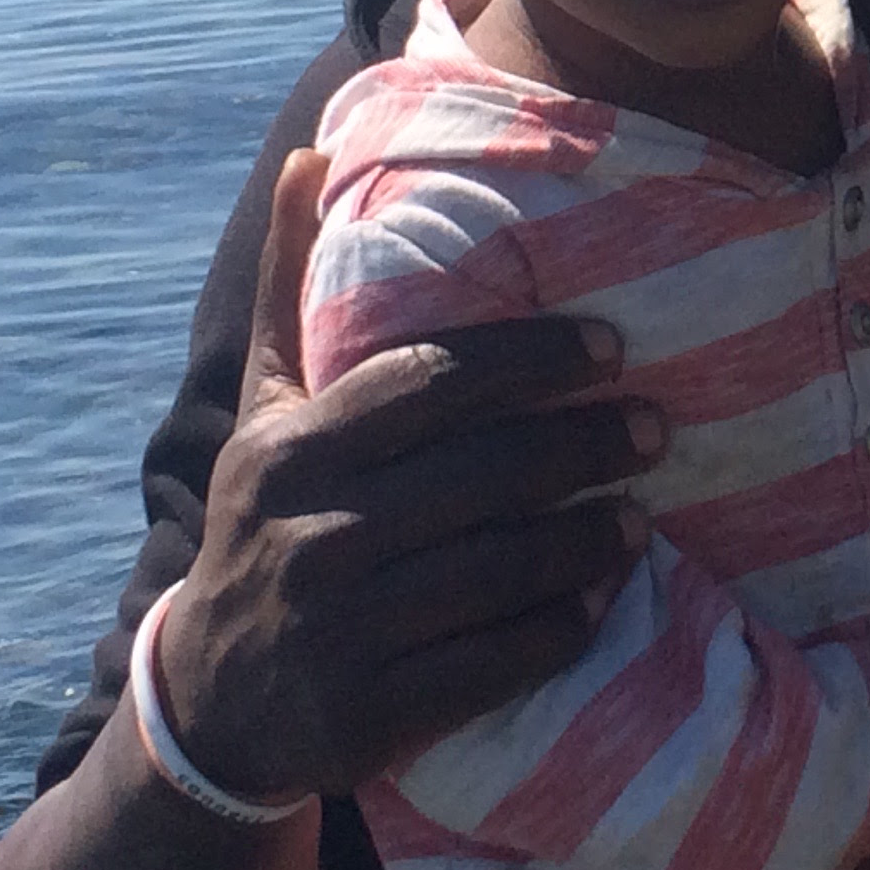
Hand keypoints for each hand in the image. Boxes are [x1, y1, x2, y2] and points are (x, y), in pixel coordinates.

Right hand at [155, 149, 668, 801]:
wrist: (212, 706)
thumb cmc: (268, 522)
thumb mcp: (265, 408)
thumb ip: (295, 284)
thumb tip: (313, 155)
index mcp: (289, 448)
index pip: (429, 382)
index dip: (530, 359)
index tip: (612, 345)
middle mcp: (309, 533)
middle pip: (481, 471)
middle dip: (583, 443)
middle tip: (657, 427)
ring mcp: (336, 630)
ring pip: (496, 567)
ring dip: (585, 537)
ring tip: (641, 514)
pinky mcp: (367, 714)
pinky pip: (489, 664)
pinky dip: (554, 628)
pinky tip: (600, 599)